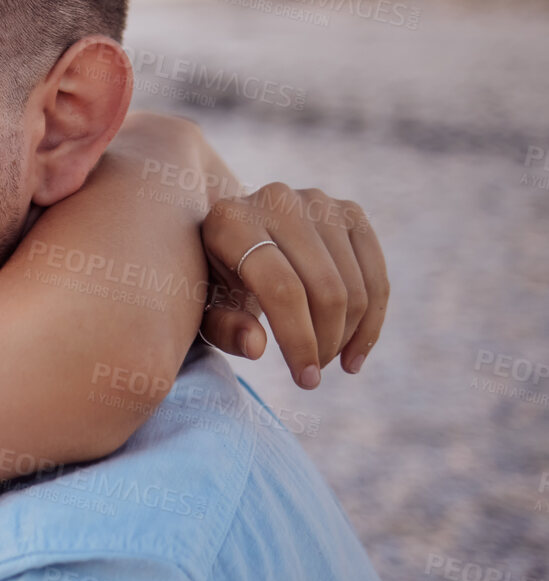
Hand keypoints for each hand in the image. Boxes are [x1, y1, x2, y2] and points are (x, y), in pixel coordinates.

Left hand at [198, 183, 387, 388]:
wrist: (230, 238)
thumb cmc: (214, 280)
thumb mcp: (203, 307)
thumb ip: (223, 327)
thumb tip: (257, 346)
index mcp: (231, 221)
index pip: (282, 288)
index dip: (300, 340)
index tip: (306, 380)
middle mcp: (277, 200)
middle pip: (324, 289)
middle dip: (325, 342)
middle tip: (312, 374)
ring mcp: (317, 201)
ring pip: (354, 286)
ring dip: (347, 336)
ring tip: (327, 360)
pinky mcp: (348, 211)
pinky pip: (376, 274)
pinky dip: (373, 320)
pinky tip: (355, 352)